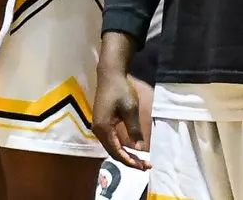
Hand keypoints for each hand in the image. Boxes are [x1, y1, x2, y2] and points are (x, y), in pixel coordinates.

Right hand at [93, 37, 148, 169]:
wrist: (110, 74)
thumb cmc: (121, 90)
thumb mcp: (131, 110)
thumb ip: (134, 130)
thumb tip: (139, 149)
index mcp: (103, 128)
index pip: (116, 151)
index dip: (130, 161)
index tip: (144, 167)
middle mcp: (98, 129)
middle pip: (113, 152)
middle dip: (129, 161)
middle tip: (145, 166)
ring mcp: (98, 126)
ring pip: (111, 147)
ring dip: (125, 155)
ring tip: (140, 161)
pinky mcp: (102, 122)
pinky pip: (111, 140)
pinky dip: (121, 147)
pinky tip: (131, 149)